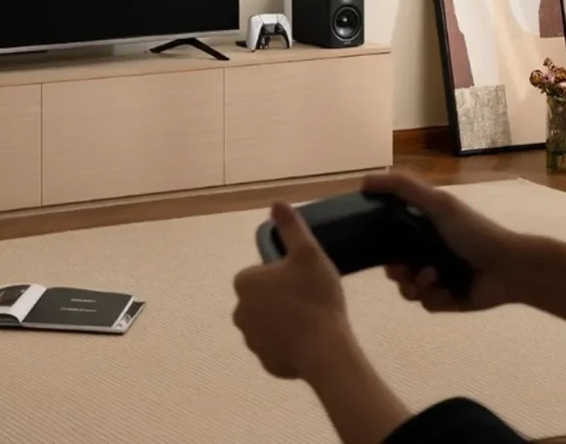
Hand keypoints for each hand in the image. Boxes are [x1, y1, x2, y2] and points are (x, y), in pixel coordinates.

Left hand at [232, 202, 353, 380]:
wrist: (325, 350)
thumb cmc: (315, 296)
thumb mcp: (307, 253)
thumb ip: (291, 227)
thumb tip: (276, 203)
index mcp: (244, 282)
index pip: (260, 274)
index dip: (283, 276)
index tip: (303, 281)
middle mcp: (239, 311)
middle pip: (262, 299)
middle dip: (280, 299)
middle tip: (309, 300)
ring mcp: (250, 339)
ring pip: (268, 324)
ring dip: (283, 322)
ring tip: (311, 322)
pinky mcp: (265, 362)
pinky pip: (276, 347)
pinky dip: (289, 345)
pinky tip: (308, 342)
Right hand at [363, 171, 529, 311]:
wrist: (510, 269)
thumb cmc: (474, 232)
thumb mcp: (439, 202)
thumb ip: (402, 188)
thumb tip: (363, 181)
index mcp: (421, 229)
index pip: (387, 237)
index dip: (378, 243)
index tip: (376, 246)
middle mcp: (425, 253)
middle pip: (392, 266)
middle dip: (396, 270)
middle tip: (405, 269)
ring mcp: (435, 278)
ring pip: (405, 288)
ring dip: (415, 284)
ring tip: (433, 278)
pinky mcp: (444, 299)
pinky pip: (424, 303)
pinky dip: (434, 296)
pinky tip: (449, 290)